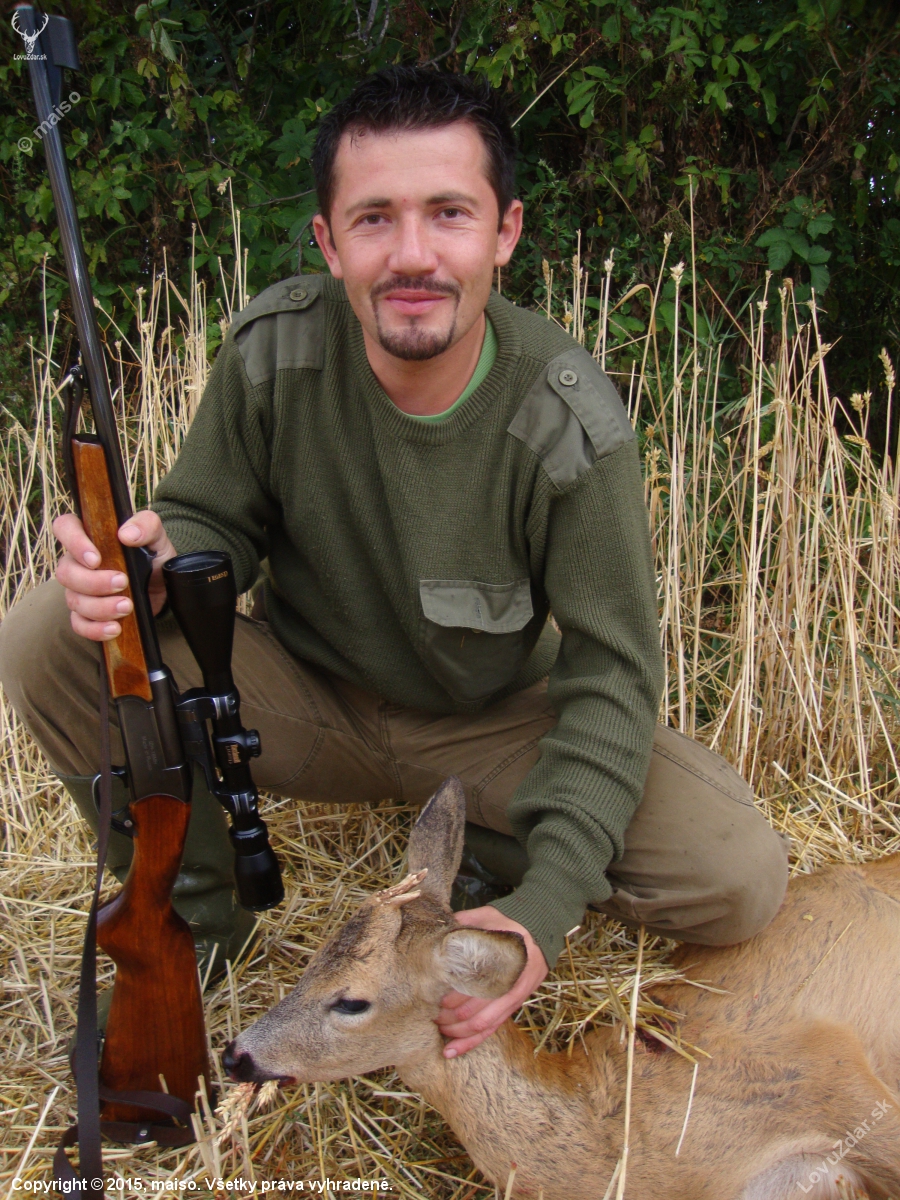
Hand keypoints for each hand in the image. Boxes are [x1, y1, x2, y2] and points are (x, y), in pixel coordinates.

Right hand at [54, 509, 176, 640]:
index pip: (65, 527)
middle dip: (93, 582)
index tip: (95, 558)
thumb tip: (127, 534)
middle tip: (122, 582)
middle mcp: (77, 563)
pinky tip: (115, 628)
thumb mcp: (156, 537)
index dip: (73, 542)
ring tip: (127, 605)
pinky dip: (95, 629)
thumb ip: (146, 525)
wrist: (162, 585)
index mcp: (89, 537)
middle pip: (66, 572)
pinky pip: (79, 624)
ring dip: (100, 607)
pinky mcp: (87, 614)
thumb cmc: (152, 554)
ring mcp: (79, 590)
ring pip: (74, 600)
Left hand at [436, 906, 547, 1057]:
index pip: (470, 987)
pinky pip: (490, 1031)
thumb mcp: (487, 917)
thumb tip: (439, 929)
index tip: (431, 994)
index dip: (449, 995)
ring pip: (481, 1027)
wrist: (542, 931)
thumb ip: (464, 924)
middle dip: (448, 1016)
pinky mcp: (511, 1008)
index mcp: (499, 964)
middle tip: (429, 1013)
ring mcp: (511, 1000)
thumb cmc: (510, 924)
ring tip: (439, 1030)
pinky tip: (452, 1050)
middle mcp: (506, 986)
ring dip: (457, 1032)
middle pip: (472, 1011)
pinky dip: (470, 1043)